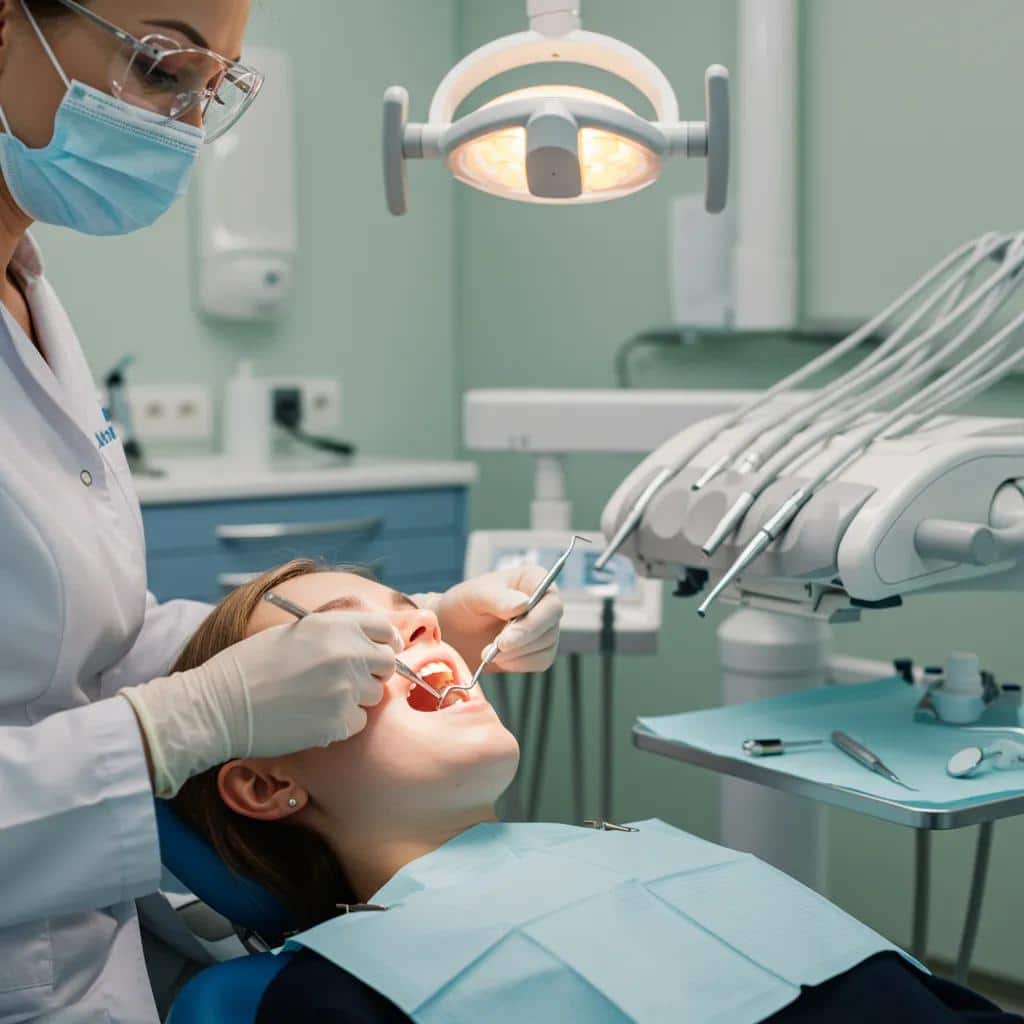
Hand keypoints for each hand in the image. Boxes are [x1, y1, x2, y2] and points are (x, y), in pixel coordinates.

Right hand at [122, 612, 401, 797]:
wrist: (219, 706)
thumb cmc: (248, 666)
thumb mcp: (293, 633)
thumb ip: (332, 633)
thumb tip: (362, 642)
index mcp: (334, 625)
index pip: (384, 629)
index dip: (385, 641)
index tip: (382, 650)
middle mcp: (347, 653)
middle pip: (387, 663)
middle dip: (373, 671)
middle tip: (349, 679)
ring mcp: (346, 689)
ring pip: (374, 695)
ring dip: (356, 698)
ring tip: (320, 699)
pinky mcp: (339, 722)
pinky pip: (358, 722)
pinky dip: (342, 723)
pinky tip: (314, 718)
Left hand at [424, 567, 564, 673]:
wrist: (453, 630)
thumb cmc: (464, 604)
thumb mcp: (475, 595)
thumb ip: (498, 598)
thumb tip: (524, 604)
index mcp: (533, 579)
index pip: (551, 603)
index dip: (534, 622)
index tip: (505, 638)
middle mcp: (544, 602)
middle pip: (551, 628)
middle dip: (520, 642)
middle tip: (491, 649)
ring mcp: (544, 627)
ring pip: (546, 647)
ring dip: (515, 654)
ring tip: (487, 651)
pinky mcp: (539, 649)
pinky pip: (540, 662)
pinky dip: (517, 664)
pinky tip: (498, 658)